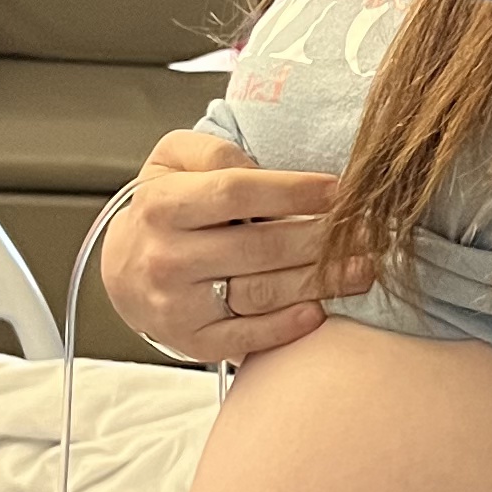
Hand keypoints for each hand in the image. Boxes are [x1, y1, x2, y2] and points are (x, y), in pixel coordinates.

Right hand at [98, 129, 371, 361]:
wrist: (123, 272)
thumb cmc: (163, 208)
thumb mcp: (172, 161)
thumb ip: (213, 151)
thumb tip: (260, 167)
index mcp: (163, 206)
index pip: (237, 192)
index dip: (294, 191)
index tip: (340, 190)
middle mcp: (168, 258)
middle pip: (259, 247)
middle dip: (321, 239)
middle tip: (368, 232)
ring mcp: (179, 305)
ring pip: (261, 293)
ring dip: (319, 282)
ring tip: (363, 270)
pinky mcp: (193, 341)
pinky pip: (247, 337)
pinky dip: (287, 327)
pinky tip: (322, 311)